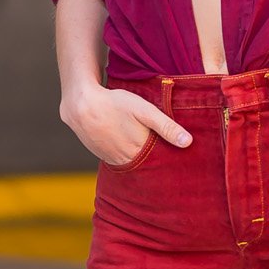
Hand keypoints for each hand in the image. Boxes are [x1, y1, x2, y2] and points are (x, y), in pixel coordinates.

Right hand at [61, 79, 192, 168]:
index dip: (169, 160)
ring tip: (149, 150)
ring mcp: (112, 159)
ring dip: (141, 159)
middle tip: (167, 157)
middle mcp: (126, 160)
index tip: (180, 160)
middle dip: (157, 162)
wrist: (80, 105)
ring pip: (133, 163)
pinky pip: (120, 159)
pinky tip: (131, 146)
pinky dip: (127, 155)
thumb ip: (166, 126)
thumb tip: (188, 143)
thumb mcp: (144, 110)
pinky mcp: (102, 155)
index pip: (160, 163)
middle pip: (147, 164)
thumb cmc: (114, 104)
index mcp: (139, 151)